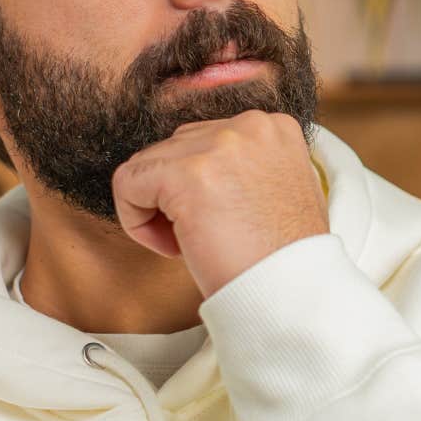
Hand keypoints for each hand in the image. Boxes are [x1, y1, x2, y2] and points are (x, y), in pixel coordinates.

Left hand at [111, 110, 329, 294]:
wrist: (292, 294)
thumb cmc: (283, 260)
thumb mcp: (281, 192)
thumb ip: (247, 168)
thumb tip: (202, 171)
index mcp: (274, 128)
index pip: (206, 141)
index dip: (200, 188)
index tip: (221, 223)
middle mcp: (250, 126)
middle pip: (175, 148)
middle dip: (176, 196)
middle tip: (203, 238)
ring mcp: (219, 145)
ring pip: (148, 164)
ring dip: (158, 210)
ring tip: (192, 244)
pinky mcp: (187, 174)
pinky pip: (128, 184)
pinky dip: (137, 221)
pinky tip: (173, 248)